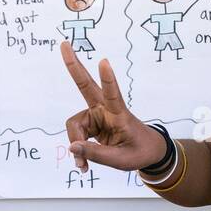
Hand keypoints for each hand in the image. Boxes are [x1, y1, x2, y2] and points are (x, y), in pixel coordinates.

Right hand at [60, 40, 167, 171]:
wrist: (146, 152)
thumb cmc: (138, 152)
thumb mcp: (120, 160)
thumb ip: (96, 154)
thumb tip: (71, 147)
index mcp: (120, 114)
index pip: (113, 95)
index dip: (108, 79)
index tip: (104, 62)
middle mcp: (105, 110)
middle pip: (85, 85)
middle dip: (74, 66)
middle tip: (64, 44)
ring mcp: (96, 115)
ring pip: (74, 126)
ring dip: (76, 145)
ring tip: (83, 166)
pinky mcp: (91, 123)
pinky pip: (76, 136)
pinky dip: (78, 150)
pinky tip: (83, 165)